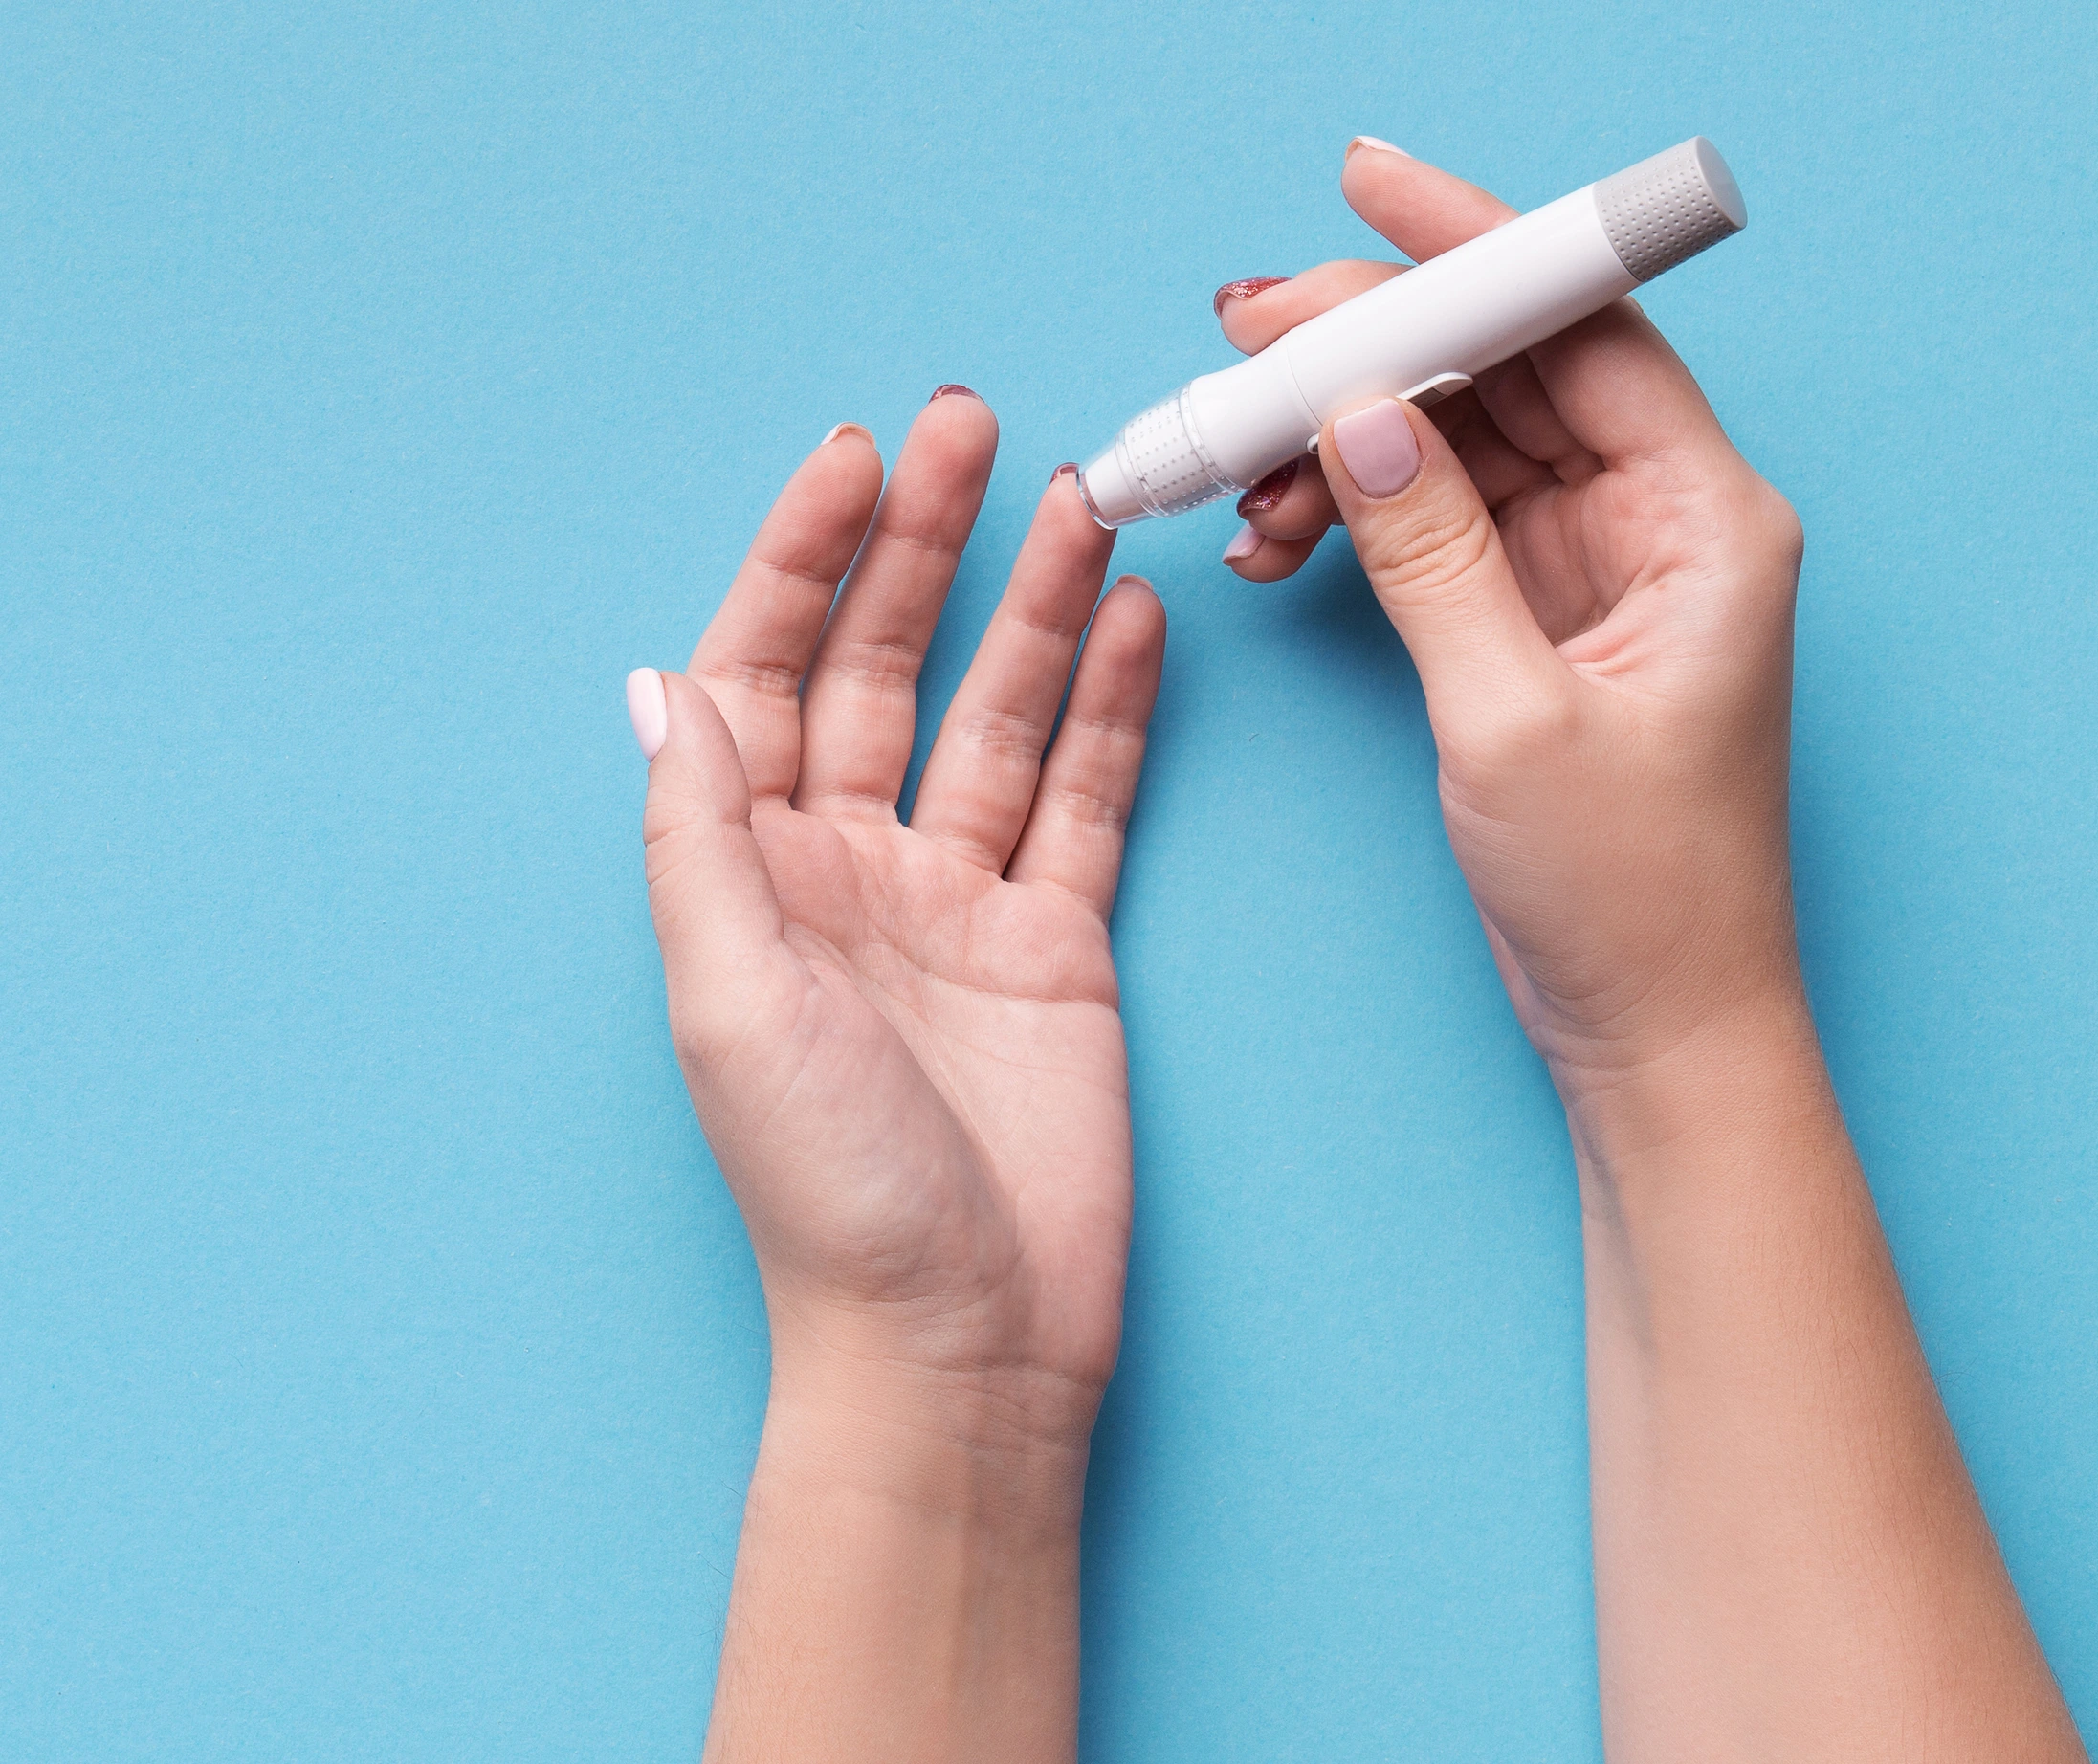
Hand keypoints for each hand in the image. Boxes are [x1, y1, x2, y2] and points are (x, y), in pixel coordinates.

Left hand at [632, 390, 1164, 1447]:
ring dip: (1036, 609)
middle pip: (883, 667)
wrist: (961, 1339)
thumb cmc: (827, 1193)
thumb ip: (703, 837)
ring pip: (999, 717)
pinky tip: (1134, 630)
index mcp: (752, 875)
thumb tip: (662, 685)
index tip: (857, 457)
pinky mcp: (1058, 944)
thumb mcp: (731, 1001)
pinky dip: (1113, 714)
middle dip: (924, 547)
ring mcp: (959, 902)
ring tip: (1084, 502)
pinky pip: (1087, 800)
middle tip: (974, 426)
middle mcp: (849, 869)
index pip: (767, 671)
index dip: (803, 558)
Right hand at [1217, 143, 1805, 1092]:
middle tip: (1244, 340)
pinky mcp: (1541, 616)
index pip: (1583, 327)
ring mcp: (1598, 567)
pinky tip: (1276, 539)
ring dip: (1341, 439)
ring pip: (1455, 441)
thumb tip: (1357, 415)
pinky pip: (1435, 521)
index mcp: (1707, 519)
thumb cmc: (1634, 895)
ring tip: (1236, 473)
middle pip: (1507, 369)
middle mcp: (1662, 520)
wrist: (1656, 1028)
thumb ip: (1432, 553)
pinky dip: (1352, 516)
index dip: (1471, 248)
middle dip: (1369, 344)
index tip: (1364, 192)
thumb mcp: (1514, 718)